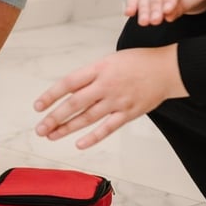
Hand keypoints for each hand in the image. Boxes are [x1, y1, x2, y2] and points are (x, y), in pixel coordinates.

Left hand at [34, 45, 187, 148]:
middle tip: (40, 128)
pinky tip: (79, 144)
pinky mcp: (128, 113)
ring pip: (87, 117)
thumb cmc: (136, 63)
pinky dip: (93, 138)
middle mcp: (106, 85)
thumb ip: (88, 77)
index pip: (68, 83)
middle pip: (74, 103)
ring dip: (67, 128)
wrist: (168, 69)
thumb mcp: (108, 61)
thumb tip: (67, 92)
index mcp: (99, 69)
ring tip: (51, 136)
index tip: (37, 106)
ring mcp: (118, 100)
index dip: (50, 96)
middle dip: (54, 117)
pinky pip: (108, 128)